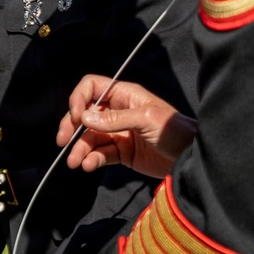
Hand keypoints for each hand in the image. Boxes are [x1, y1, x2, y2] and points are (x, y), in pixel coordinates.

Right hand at [56, 75, 197, 177]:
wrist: (191, 158)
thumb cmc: (174, 130)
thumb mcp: (146, 119)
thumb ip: (115, 119)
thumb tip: (84, 118)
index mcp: (124, 95)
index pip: (92, 88)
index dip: (79, 99)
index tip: (75, 117)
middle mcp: (118, 111)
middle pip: (85, 114)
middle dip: (71, 127)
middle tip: (62, 142)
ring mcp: (118, 132)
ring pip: (90, 137)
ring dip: (79, 149)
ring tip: (75, 163)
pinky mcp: (122, 152)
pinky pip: (100, 154)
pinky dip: (91, 159)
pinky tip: (88, 166)